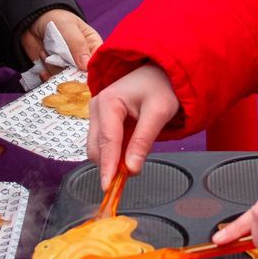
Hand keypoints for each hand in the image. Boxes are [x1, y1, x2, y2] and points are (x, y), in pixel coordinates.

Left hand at [21, 8, 101, 76]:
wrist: (32, 20)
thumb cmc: (56, 19)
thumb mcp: (68, 27)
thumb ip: (78, 45)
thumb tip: (86, 66)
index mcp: (92, 46)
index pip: (99, 64)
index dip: (94, 71)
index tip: (83, 73)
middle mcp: (82, 60)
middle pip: (83, 77)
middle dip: (71, 74)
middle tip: (60, 63)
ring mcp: (67, 68)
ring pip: (66, 80)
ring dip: (54, 68)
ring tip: (46, 51)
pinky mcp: (54, 72)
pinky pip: (53, 82)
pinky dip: (46, 75)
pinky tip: (42, 58)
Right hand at [86, 62, 180, 189]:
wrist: (161, 72)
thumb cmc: (161, 87)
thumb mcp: (158, 112)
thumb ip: (143, 141)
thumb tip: (131, 169)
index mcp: (108, 102)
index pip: (107, 141)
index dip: (108, 166)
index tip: (108, 187)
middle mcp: (97, 107)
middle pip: (96, 148)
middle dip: (110, 164)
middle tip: (133, 174)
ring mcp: (97, 114)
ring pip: (97, 148)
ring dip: (113, 160)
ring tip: (135, 158)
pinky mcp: (101, 121)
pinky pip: (104, 144)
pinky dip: (115, 153)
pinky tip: (129, 153)